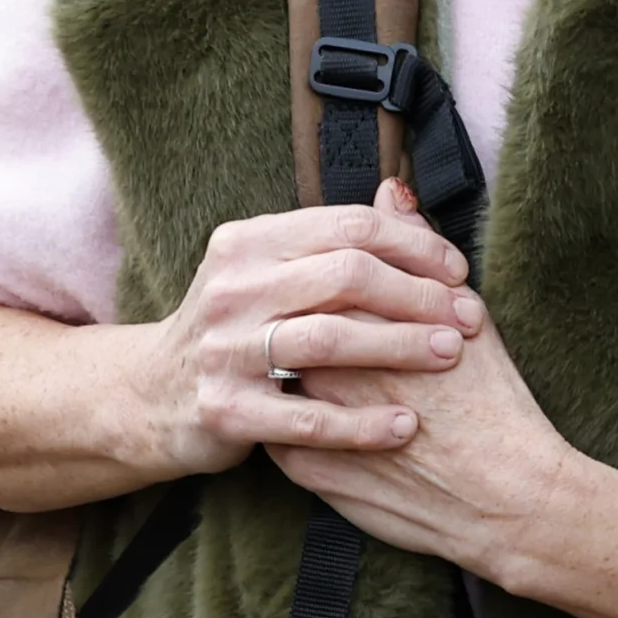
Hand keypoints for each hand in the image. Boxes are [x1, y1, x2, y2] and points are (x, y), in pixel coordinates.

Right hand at [141, 180, 484, 474]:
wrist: (150, 394)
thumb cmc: (235, 326)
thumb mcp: (270, 269)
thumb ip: (335, 238)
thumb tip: (402, 191)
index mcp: (248, 243)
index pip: (350, 228)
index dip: (415, 247)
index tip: (457, 272)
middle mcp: (232, 290)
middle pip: (346, 277)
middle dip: (418, 296)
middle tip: (467, 318)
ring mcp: (224, 351)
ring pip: (329, 341)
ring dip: (401, 348)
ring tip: (449, 356)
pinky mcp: (224, 411)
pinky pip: (306, 418)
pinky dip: (361, 424)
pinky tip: (405, 427)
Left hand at [273, 218, 575, 584]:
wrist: (504, 499)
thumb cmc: (496, 406)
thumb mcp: (469, 315)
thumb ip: (416, 250)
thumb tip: (390, 191)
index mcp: (365, 320)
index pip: (319, 276)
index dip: (334, 275)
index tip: (350, 283)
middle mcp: (328, 366)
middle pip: (288, 321)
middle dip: (300, 317)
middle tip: (332, 329)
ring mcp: (311, 419)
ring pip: (276, 377)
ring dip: (288, 366)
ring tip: (321, 368)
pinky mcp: (306, 470)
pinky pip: (280, 433)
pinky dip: (294, 421)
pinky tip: (318, 416)